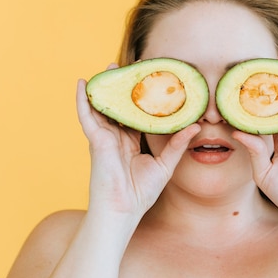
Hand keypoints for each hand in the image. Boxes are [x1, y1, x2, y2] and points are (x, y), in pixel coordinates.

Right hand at [76, 70, 199, 218]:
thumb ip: (177, 145)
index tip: (150, 81)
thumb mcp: (165, 165)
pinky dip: (82, 99)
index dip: (142, 98)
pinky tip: (82, 83)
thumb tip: (196, 126)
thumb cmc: (140, 193)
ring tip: (110, 68)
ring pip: (103, 106)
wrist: (122, 210)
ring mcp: (104, 137)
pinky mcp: (96, 139)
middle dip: (124, 88)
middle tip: (133, 68)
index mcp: (130, 141)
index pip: (135, 114)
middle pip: (119, 106)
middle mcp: (116, 136)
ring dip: (105, 87)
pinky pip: (86, 115)